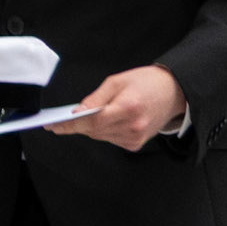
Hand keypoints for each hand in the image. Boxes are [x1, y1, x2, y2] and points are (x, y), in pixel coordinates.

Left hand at [46, 66, 185, 151]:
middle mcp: (133, 126)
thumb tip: (78, 112)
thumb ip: (96, 98)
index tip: (54, 126)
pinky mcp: (135, 144)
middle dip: (78, 125)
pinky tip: (107, 121)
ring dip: (91, 128)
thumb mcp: (117, 81)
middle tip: (62, 120)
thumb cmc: (146, 82)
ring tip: (88, 116)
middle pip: (94, 131)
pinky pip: (110, 140)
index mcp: (128, 107)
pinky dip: (104, 131)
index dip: (71, 125)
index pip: (92, 121)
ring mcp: (135, 138)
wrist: (173, 92)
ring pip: (100, 137)